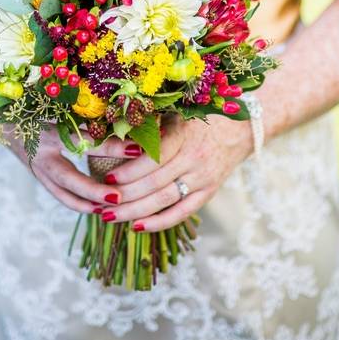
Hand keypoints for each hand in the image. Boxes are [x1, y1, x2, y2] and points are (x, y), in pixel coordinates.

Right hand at [0, 94, 143, 213]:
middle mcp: (41, 154)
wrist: (0, 118)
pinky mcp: (40, 177)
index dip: (112, 145)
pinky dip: (79, 203)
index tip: (137, 148)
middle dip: (96, 191)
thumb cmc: (35, 105)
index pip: (85, 141)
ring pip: (64, 194)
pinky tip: (98, 208)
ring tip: (114, 208)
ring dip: (89, 203)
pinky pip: (60, 195)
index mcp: (49, 131)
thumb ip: (87, 115)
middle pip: (70, 179)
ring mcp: (38, 169)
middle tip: (120, 197)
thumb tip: (123, 117)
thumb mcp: (59, 105)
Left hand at [95, 114, 252, 230]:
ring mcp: (203, 177)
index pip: (152, 158)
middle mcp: (194, 157)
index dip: (129, 171)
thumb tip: (109, 136)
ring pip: (164, 200)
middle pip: (154, 183)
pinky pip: (182, 213)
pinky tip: (138, 226)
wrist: (238, 129)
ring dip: (135, 212)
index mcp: (182, 133)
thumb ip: (148, 126)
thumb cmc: (197, 117)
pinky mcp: (208, 192)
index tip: (107, 177)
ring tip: (110, 216)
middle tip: (100, 202)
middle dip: (125, 196)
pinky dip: (159, 222)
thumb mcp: (174, 113)